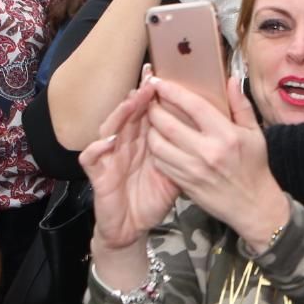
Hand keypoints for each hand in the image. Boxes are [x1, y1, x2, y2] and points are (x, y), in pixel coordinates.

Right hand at [80, 75, 183, 253]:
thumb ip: (189, 148)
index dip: (156, 95)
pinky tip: (109, 140)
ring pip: (110, 128)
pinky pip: (91, 157)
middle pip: (129, 114)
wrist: (132, 226)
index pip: (149, 111)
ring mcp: (109, 156)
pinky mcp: (97, 174)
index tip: (167, 76)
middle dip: (139, 96)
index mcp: (144, 139)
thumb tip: (212, 127)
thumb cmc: (154, 197)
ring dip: (121, 114)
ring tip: (134, 101)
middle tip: (151, 79)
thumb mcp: (177, 171)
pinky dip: (97, 147)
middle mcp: (125, 142)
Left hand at [144, 77, 291, 248]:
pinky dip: (155, 149)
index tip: (160, 81)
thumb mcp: (254, 133)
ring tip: (152, 120)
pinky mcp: (184, 184)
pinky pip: (160, 162)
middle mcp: (207, 152)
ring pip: (157, 144)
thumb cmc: (254, 167)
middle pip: (167, 124)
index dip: (173, 91)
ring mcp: (193, 170)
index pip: (193, 106)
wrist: (253, 205)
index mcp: (226, 135)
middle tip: (150, 99)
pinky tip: (158, 141)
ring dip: (150, 129)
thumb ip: (241, 105)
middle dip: (153, 108)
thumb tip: (231, 79)